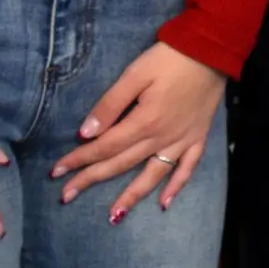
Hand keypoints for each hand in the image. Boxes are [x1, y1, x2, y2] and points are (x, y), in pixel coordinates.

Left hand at [51, 42, 224, 218]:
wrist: (211, 51)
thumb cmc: (169, 58)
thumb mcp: (135, 74)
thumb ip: (110, 104)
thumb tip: (86, 134)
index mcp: (144, 122)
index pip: (104, 146)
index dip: (79, 159)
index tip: (56, 171)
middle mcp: (161, 138)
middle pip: (121, 164)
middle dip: (92, 179)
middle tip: (66, 196)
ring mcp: (181, 141)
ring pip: (152, 174)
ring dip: (131, 196)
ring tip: (113, 215)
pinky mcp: (197, 138)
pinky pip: (187, 168)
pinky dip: (176, 187)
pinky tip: (163, 204)